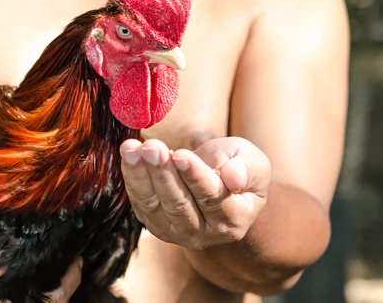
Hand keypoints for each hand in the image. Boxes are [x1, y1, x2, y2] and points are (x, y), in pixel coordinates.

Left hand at [120, 137, 270, 250]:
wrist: (219, 185)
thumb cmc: (237, 168)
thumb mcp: (253, 162)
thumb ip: (246, 169)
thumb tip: (233, 177)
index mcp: (235, 219)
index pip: (213, 198)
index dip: (195, 176)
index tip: (181, 154)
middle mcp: (206, 233)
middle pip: (180, 204)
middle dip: (163, 174)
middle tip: (152, 148)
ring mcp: (178, 233)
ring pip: (155, 206)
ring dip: (141, 175)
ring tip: (132, 149)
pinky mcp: (156, 225)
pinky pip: (141, 203)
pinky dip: (132, 178)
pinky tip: (129, 154)